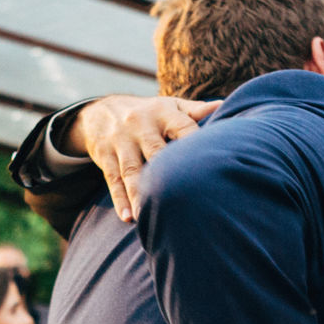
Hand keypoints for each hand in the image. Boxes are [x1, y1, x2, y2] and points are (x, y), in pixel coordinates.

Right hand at [66, 95, 219, 221]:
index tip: (211, 167)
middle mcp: (141, 125)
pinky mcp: (105, 156)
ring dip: (140, 195)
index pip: (184, 128)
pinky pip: (113, 179)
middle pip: (156, 152)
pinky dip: (120, 200)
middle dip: (167, 175)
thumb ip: (195, 110)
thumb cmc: (148, 113)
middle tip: (185, 200)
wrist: (101, 110)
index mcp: (163, 113)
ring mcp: (121, 141)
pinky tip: (128, 217)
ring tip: (148, 217)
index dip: (196, 145)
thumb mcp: (169, 106)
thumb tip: (223, 106)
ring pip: (132, 170)